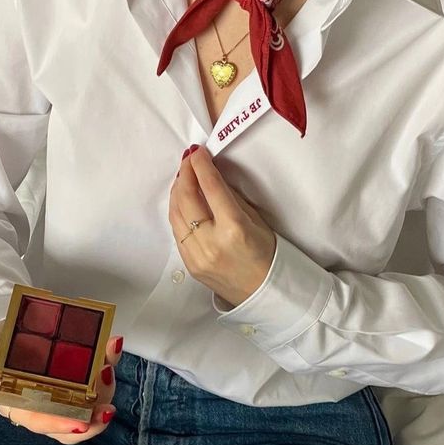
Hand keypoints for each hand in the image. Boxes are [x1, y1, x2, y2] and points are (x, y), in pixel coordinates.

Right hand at [0, 322, 121, 444]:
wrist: (15, 327)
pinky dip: (108, 372)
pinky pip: (97, 385)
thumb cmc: (0, 342)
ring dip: (104, 394)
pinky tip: (112, 350)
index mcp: (17, 403)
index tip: (80, 423)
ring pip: (88, 410)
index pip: (39, 422)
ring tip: (108, 369)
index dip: (60, 425)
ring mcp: (64, 397)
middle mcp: (43, 407)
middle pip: (70, 426)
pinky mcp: (81, 383)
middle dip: (92, 422)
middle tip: (107, 409)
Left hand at [169, 145, 275, 307]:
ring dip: (177, 191)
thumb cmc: (268, 255)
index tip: (197, 151)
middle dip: (185, 173)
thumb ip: (231, 199)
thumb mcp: (256, 221)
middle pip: (187, 198)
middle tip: (189, 159)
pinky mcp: (189, 264)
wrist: (264, 293)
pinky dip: (177, 211)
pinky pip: (177, 231)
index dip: (201, 165)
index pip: (211, 188)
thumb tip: (212, 176)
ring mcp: (197, 256)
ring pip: (175, 214)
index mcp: (234, 229)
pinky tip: (182, 200)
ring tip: (184, 176)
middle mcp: (211, 242)